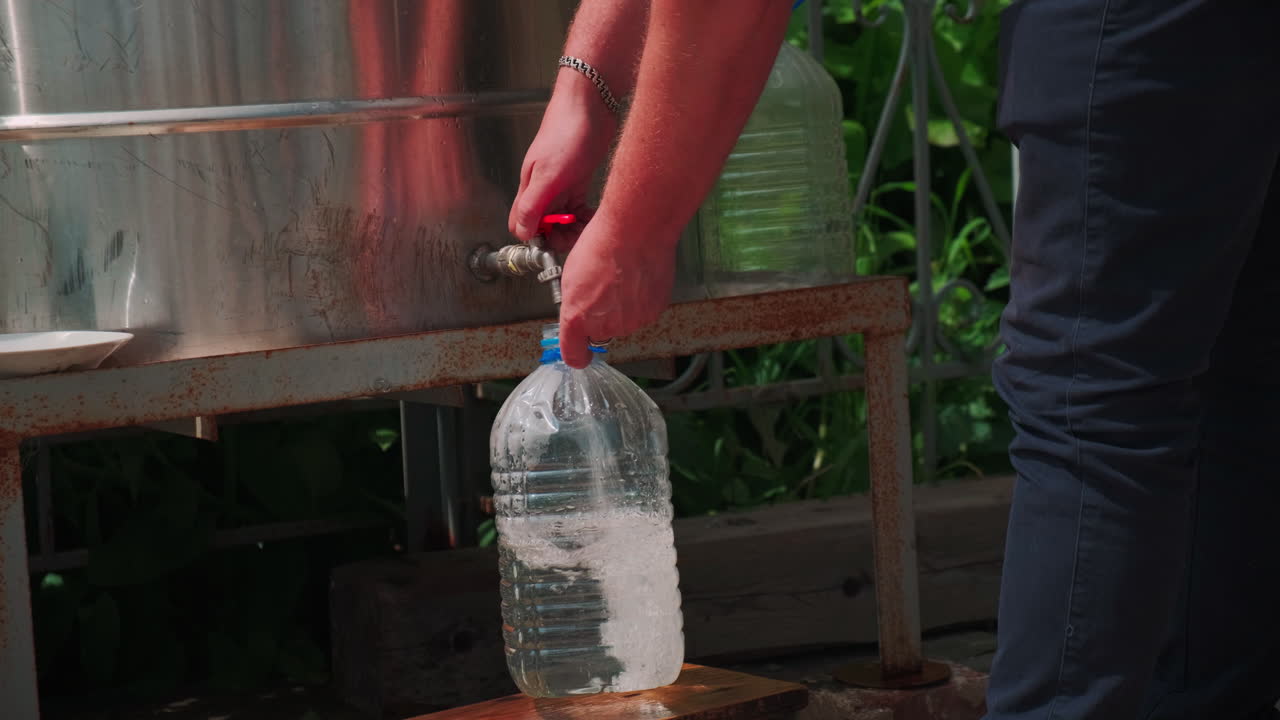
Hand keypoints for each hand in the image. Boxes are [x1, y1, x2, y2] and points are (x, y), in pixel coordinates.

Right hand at [508, 82, 617, 251]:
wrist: (591, 101)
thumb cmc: (569, 129)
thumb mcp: (549, 173)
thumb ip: (533, 204)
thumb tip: (521, 231)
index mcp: (530, 188)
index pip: (522, 224)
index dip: (538, 238)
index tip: (556, 241)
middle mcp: (543, 188)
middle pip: (545, 226)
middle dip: (561, 236)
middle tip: (579, 235)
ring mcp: (560, 184)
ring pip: (562, 219)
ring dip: (575, 228)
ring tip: (590, 227)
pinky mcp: (577, 179)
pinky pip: (577, 208)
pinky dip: (585, 217)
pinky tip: (595, 215)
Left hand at [558, 211, 680, 367]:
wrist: (637, 232)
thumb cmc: (602, 245)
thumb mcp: (572, 275)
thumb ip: (575, 303)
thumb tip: (581, 311)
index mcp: (578, 318)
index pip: (574, 355)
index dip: (577, 356)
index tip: (579, 354)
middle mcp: (605, 327)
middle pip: (602, 332)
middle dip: (602, 316)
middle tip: (604, 288)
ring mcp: (631, 322)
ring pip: (624, 321)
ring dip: (623, 307)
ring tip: (623, 277)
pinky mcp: (652, 313)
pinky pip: (643, 312)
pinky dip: (641, 299)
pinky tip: (638, 277)